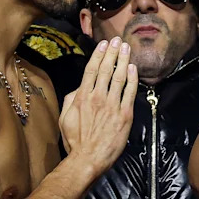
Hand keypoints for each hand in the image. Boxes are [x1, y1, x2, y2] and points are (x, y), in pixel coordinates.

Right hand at [60, 38, 136, 174]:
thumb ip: (71, 99)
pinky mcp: (125, 115)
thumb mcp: (65, 118)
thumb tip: (79, 88)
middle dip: (113, 52)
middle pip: (106, 69)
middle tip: (118, 40)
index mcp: (82, 97)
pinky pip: (130, 92)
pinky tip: (133, 68)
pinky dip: (132, 78)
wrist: (88, 158)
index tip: (103, 44)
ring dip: (123, 60)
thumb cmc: (75, 141)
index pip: (91, 70)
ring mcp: (112, 105)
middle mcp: (97, 97)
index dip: (98, 55)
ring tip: (127, 48)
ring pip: (119, 77)